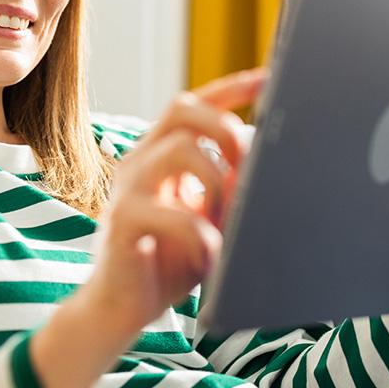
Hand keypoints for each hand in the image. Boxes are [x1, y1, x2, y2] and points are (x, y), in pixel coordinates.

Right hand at [79, 68, 267, 337]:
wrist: (118, 309)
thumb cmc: (168, 258)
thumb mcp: (206, 216)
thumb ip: (227, 185)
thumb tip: (263, 157)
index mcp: (160, 154)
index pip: (193, 105)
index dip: (233, 88)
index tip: (270, 78)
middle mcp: (140, 161)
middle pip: (182, 108)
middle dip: (225, 126)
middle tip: (246, 162)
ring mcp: (128, 189)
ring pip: (181, 150)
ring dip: (219, 185)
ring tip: (226, 223)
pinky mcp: (122, 223)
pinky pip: (173, 215)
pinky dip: (203, 236)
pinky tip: (209, 257)